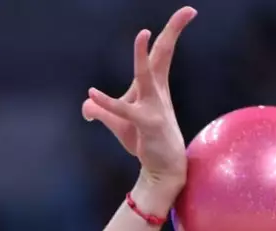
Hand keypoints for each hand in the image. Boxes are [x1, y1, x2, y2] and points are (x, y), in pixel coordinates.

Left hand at [82, 7, 196, 208]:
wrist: (162, 169)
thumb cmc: (145, 141)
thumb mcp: (119, 123)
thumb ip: (102, 110)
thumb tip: (86, 105)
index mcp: (154, 85)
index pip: (163, 52)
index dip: (173, 30)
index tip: (188, 12)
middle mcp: (157, 91)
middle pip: (164, 54)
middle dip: (174, 30)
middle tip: (189, 9)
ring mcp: (154, 106)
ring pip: (146, 76)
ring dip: (142, 56)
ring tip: (142, 34)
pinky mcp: (146, 124)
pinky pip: (123, 110)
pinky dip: (107, 103)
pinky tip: (92, 95)